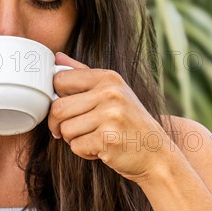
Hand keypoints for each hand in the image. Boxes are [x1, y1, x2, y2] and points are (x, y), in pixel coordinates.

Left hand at [48, 52, 171, 182]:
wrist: (156, 152)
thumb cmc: (128, 121)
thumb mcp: (112, 91)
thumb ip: (83, 73)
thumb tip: (57, 57)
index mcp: (108, 78)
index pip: (60, 80)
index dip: (55, 97)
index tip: (63, 108)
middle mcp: (110, 93)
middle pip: (58, 108)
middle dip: (57, 124)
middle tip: (66, 130)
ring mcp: (110, 116)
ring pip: (66, 129)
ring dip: (72, 139)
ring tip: (92, 137)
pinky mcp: (108, 139)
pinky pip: (76, 146)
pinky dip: (83, 151)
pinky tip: (100, 148)